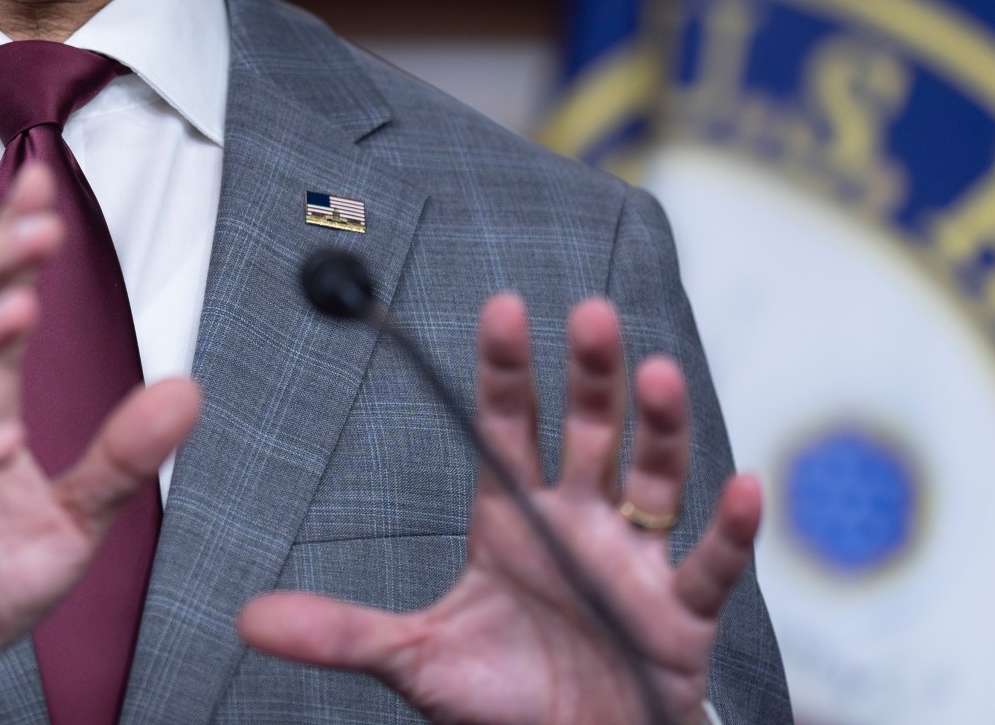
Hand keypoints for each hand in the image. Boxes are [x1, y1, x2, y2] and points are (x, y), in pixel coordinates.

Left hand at [238, 295, 760, 724]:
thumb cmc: (504, 699)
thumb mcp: (416, 661)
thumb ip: (341, 632)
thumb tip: (250, 618)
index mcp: (515, 516)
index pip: (508, 425)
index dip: (507, 369)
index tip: (502, 308)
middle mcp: (579, 520)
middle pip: (588, 430)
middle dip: (590, 374)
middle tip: (590, 314)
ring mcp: (633, 560)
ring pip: (654, 476)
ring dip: (659, 426)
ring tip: (657, 375)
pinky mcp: (679, 613)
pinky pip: (710, 564)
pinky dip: (730, 527)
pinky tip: (744, 487)